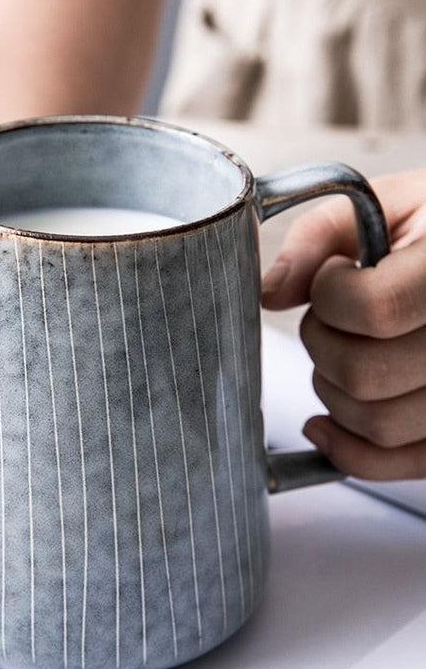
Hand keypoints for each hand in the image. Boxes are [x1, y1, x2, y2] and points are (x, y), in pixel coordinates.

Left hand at [262, 168, 425, 479]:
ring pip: (376, 424)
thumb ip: (322, 234)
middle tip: (337, 317)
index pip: (373, 309)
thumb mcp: (390, 203)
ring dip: (334, 389)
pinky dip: (350, 450)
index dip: (331, 294)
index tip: (337, 273)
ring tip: (348, 350)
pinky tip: (327, 422)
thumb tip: (270, 291)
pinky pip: (399, 465)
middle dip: (323, 343)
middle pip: (363, 374)